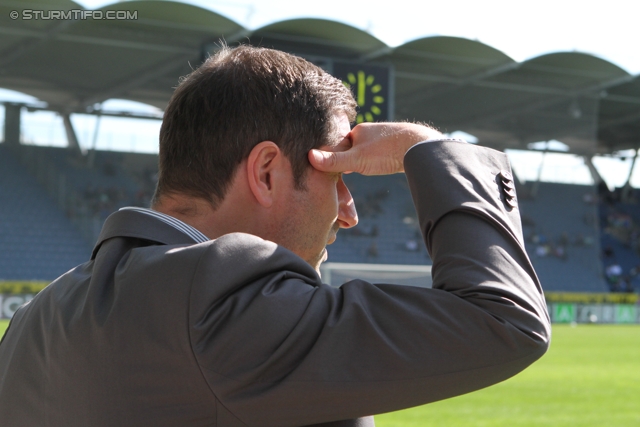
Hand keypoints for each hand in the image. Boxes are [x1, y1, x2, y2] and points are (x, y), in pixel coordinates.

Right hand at [308, 122, 440, 174]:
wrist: (420, 147)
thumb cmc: (387, 152)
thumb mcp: (356, 160)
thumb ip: (334, 161)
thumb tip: (308, 157)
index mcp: (358, 131)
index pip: (338, 144)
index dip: (334, 157)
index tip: (330, 168)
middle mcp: (371, 131)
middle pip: (353, 147)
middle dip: (349, 159)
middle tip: (346, 173)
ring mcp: (384, 136)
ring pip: (367, 151)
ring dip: (364, 160)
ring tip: (364, 170)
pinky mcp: (396, 144)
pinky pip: (381, 153)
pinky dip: (378, 160)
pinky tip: (381, 165)